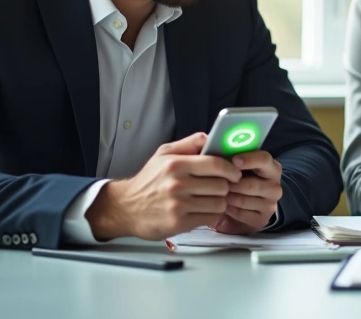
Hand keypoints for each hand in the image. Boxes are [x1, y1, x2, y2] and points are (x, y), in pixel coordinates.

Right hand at [86, 133, 241, 240]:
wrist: (125, 208)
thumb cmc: (148, 181)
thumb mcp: (163, 154)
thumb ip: (189, 143)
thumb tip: (210, 136)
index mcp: (176, 164)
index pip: (215, 164)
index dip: (231, 169)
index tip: (235, 173)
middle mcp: (177, 184)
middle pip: (221, 185)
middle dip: (225, 186)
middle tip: (221, 187)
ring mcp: (178, 205)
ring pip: (219, 203)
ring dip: (219, 202)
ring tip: (211, 199)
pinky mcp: (179, 223)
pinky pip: (210, 218)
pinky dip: (211, 215)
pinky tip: (203, 211)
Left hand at [211, 150, 283, 235]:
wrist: (245, 207)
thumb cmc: (238, 181)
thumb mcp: (240, 167)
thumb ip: (232, 156)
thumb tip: (214, 143)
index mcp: (272, 168)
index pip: (265, 159)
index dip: (249, 159)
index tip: (233, 160)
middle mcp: (275, 186)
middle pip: (251, 184)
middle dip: (231, 183)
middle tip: (218, 181)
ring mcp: (270, 205)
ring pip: (243, 200)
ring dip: (227, 197)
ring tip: (219, 193)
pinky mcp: (262, 219)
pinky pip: (240, 214)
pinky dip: (229, 210)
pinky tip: (224, 205)